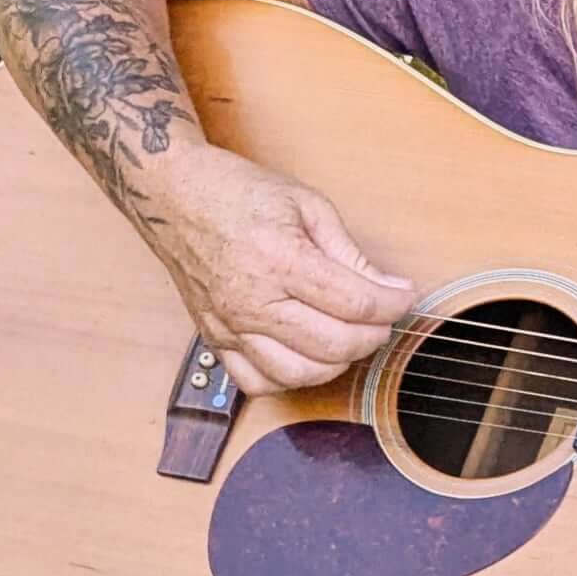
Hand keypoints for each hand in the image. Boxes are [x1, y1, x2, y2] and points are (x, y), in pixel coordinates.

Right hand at [139, 141, 415, 394]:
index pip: (355, 303)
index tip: (404, 296)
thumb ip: (349, 253)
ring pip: (300, 374)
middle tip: (381, 318)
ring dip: (337, 362)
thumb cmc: (236, 192)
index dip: (392, 305)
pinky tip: (305, 355)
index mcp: (279, 259)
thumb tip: (388, 288)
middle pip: (334, 345)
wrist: (172, 195)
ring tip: (348, 336)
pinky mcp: (214, 339)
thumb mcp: (306, 204)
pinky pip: (258, 383)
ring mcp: (229, 325)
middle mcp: (252, 300)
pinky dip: (291, 378)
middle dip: (372, 336)